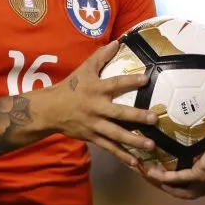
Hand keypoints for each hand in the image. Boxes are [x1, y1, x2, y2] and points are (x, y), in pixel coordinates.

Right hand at [37, 41, 157, 167]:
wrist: (50, 110)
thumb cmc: (71, 87)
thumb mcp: (84, 69)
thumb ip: (101, 57)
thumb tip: (117, 42)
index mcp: (96, 89)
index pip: (116, 84)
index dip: (130, 81)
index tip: (146, 79)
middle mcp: (96, 108)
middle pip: (119, 113)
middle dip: (137, 116)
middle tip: (154, 119)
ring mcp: (94, 125)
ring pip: (116, 134)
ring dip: (134, 141)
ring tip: (151, 145)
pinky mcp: (92, 137)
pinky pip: (109, 148)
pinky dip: (122, 156)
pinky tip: (136, 162)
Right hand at [144, 119, 204, 198]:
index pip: (197, 183)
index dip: (182, 181)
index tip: (168, 171)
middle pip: (183, 191)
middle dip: (164, 185)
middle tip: (149, 173)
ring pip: (177, 189)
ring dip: (159, 183)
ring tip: (144, 171)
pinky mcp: (202, 174)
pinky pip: (177, 179)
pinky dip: (162, 177)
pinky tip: (150, 170)